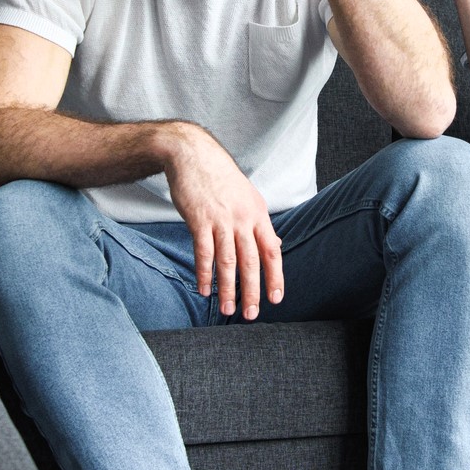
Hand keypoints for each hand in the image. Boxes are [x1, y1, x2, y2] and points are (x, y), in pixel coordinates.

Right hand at [162, 124, 284, 319]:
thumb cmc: (220, 178)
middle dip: (252, 291)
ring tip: (227, 309)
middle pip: (251, 261)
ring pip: (228, 261)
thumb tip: (276, 246)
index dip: (275, 277)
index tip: (276, 299)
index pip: (272, 251)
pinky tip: (204, 290)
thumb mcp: (248, 197)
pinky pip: (204, 252)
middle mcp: (243, 218)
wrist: (193, 154)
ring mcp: (221, 219)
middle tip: (252, 314)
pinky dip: (204, 273)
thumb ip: (259, 224)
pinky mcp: (199, 219)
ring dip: (228, 288)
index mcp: (258, 214)